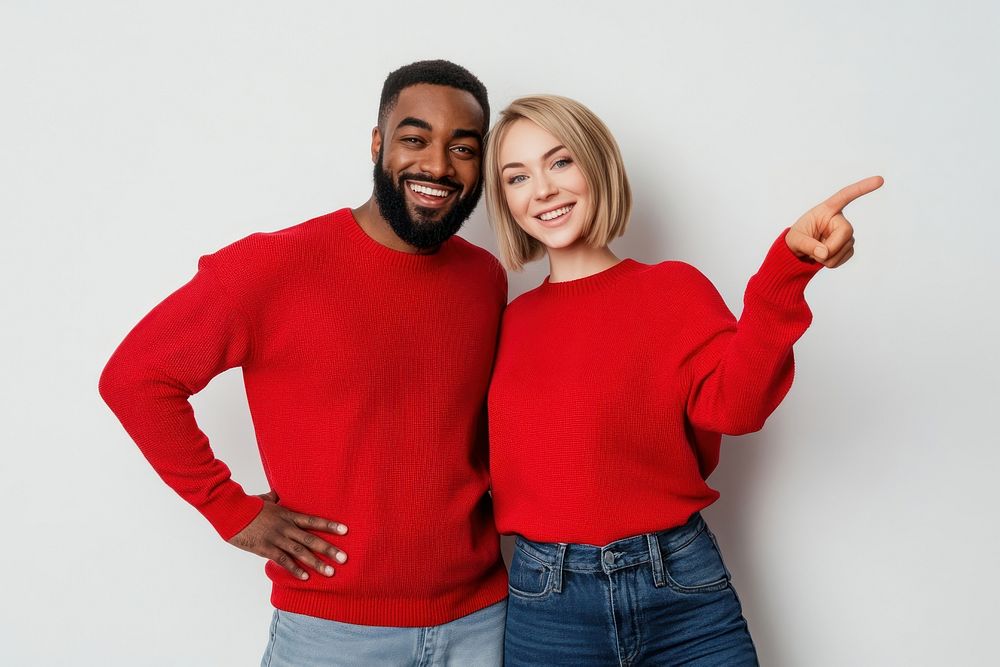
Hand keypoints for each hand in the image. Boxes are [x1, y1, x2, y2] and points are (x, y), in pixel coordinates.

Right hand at [227, 490, 347, 579]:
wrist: (231, 512)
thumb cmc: (248, 505)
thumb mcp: (265, 499)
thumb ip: (275, 499)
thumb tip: (277, 494)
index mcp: (288, 514)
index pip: (313, 520)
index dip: (330, 526)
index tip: (345, 531)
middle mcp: (286, 527)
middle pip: (311, 539)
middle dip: (329, 549)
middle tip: (344, 558)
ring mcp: (276, 538)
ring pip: (300, 552)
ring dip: (316, 563)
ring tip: (330, 572)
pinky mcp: (265, 549)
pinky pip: (283, 560)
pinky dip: (294, 569)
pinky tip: (305, 577)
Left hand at [785, 175, 883, 267]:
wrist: (798, 252)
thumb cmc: (795, 240)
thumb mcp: (795, 240)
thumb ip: (808, 245)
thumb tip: (824, 253)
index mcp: (826, 211)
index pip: (845, 196)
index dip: (861, 188)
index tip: (880, 180)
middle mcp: (838, 219)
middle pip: (847, 232)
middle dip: (831, 248)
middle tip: (815, 255)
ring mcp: (845, 233)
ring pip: (846, 248)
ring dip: (828, 258)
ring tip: (815, 253)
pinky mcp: (847, 245)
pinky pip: (844, 257)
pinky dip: (832, 263)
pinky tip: (823, 258)